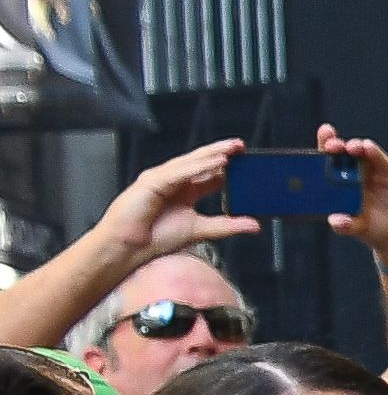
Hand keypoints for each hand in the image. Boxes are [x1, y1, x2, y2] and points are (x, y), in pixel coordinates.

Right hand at [90, 138, 256, 269]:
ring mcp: (161, 179)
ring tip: (232, 150)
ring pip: (190, 163)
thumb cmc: (155, 238)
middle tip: (241, 146)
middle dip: (221, 152)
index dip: (227, 166)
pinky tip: (214, 162)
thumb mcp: (201, 229)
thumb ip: (228, 226)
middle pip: (201, 162)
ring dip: (212, 155)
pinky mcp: (151, 182)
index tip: (246, 161)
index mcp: (185, 191)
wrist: (127, 247)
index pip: (209, 173)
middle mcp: (173, 182)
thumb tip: (255, 225)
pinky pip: (178, 172)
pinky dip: (197, 166)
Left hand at [320, 128, 387, 265]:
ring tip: (351, 148)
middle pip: (340, 153)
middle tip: (331, 145)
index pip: (325, 165)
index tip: (312, 148)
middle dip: (333, 145)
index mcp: (339, 186)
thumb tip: (335, 221)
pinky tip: (368, 147)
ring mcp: (371, 171)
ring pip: (359, 152)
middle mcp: (353, 175)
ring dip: (353, 146)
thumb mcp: (358, 228)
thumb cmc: (376, 229)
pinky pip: (379, 159)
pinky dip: (374, 152)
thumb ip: (346, 226)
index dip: (319, 153)